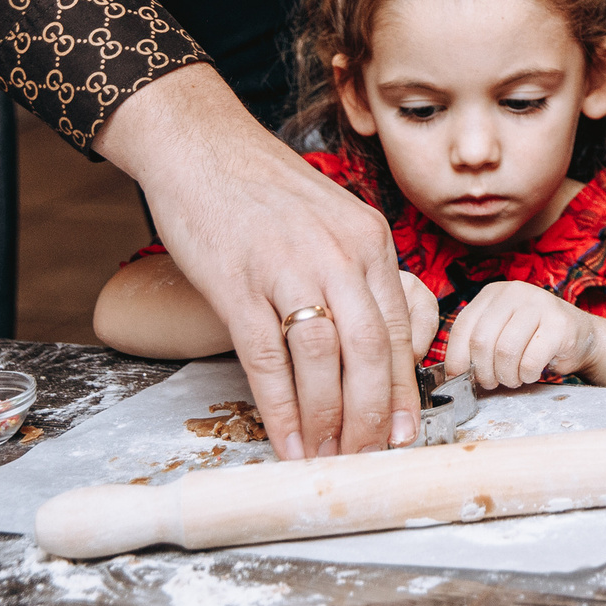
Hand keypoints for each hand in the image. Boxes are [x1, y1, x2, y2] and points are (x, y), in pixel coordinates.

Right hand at [96, 63, 418, 459]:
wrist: (201, 147)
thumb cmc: (264, 190)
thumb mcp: (331, 220)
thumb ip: (354, 273)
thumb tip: (368, 345)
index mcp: (370, 240)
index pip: (400, 328)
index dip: (403, 388)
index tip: (404, 430)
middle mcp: (339, 254)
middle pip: (371, 352)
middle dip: (371, 416)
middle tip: (367, 456)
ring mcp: (288, 269)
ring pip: (324, 362)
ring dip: (327, 420)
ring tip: (326, 458)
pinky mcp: (238, 285)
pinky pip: (267, 360)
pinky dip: (281, 408)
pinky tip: (286, 439)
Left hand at [440, 281, 598, 389]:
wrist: (578, 336)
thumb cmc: (532, 338)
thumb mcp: (500, 331)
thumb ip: (477, 343)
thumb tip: (453, 373)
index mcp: (493, 293)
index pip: (463, 326)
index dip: (457, 358)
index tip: (460, 377)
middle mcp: (515, 292)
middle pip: (482, 341)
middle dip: (484, 372)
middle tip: (492, 382)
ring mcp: (540, 304)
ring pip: (505, 352)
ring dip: (506, 376)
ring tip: (513, 378)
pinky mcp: (560, 324)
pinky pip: (530, 360)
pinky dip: (527, 375)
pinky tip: (531, 372)